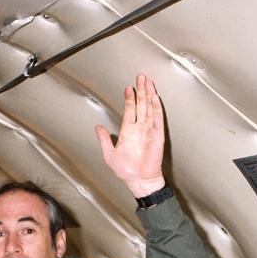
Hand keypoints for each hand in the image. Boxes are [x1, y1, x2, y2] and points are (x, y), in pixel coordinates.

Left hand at [95, 72, 166, 198]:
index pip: (130, 111)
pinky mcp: (157, 135)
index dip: (129, 99)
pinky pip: (158, 119)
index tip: (128, 88)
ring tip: (148, 81)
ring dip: (149, 95)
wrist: (139, 181)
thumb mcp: (109, 154)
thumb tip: (98, 127)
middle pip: (141, 105)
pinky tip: (155, 97)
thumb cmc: (126, 171)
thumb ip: (104, 140)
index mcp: (128, 132)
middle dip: (141, 90)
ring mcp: (149, 131)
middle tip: (140, 76)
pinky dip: (156, 108)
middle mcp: (140, 129)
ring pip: (150, 108)